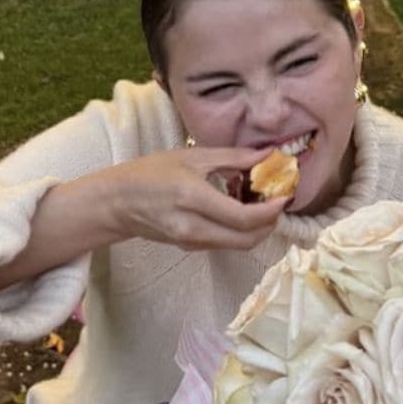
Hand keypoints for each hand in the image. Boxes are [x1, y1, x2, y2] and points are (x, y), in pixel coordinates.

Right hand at [108, 145, 289, 253]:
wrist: (117, 202)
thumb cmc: (150, 173)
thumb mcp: (191, 157)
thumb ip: (232, 158)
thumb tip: (266, 155)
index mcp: (193, 199)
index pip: (244, 217)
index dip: (271, 210)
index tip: (286, 195)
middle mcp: (193, 227)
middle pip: (247, 239)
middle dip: (271, 223)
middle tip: (279, 201)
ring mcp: (191, 242)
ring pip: (239, 245)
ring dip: (258, 228)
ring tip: (262, 203)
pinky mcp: (190, 248)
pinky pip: (225, 243)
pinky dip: (241, 231)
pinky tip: (241, 210)